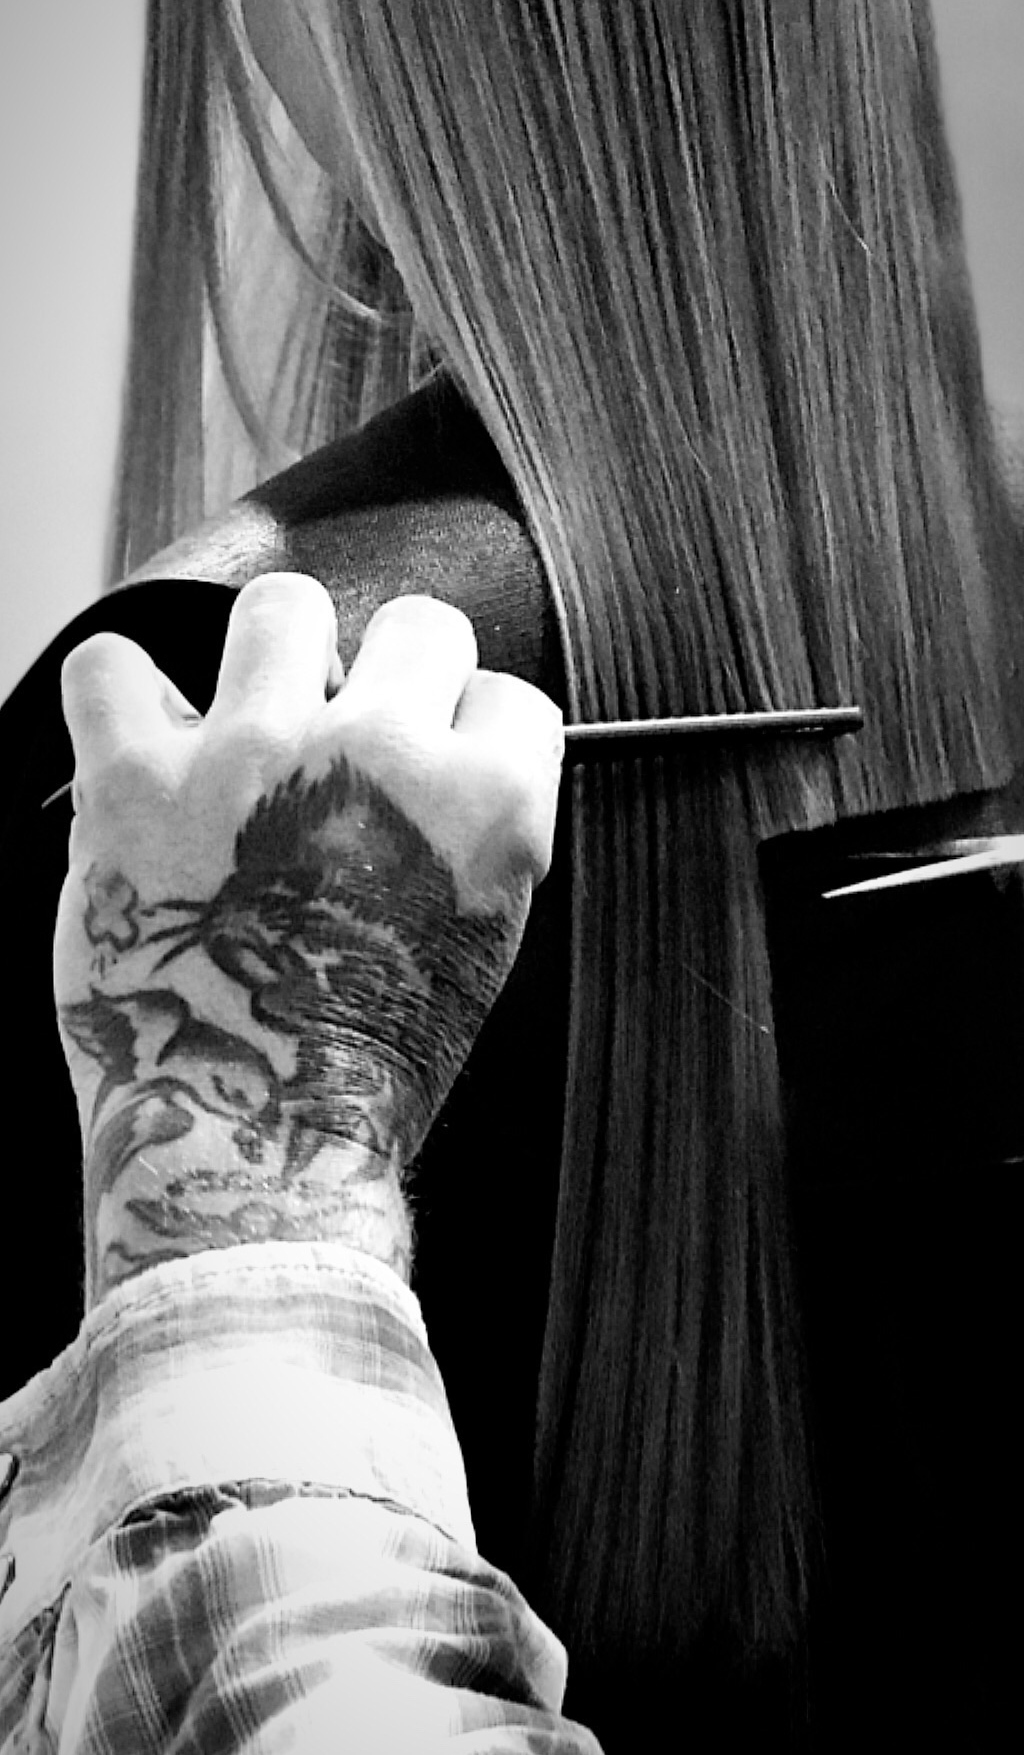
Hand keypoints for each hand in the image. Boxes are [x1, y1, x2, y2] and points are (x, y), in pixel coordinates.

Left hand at [54, 577, 562, 1299]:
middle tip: (352, 745)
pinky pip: (112, 666)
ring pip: (280, 605)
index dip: (472, 733)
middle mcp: (381, 757)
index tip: (437, 769)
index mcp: (486, 805)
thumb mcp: (483, 945)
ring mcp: (253, 756)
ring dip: (274, 660)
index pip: (510, 696)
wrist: (256, 1149)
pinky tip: (144, 740)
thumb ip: (478, 833)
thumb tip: (447, 752)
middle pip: (418, 624)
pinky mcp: (138, 782)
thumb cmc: (371, 1062)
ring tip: (254, 729)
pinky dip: (122, 696)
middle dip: (393, 677)